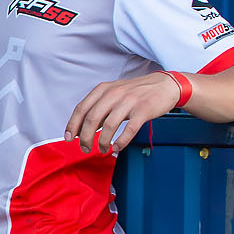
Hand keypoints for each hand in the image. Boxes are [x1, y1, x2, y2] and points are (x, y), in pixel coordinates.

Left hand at [66, 71, 183, 152]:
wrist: (164, 85)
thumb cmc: (136, 92)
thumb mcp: (113, 93)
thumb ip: (98, 108)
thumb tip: (81, 128)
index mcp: (103, 89)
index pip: (82, 108)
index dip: (72, 125)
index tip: (69, 138)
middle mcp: (114, 93)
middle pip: (92, 118)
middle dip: (85, 137)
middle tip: (85, 148)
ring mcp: (129, 101)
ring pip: (109, 125)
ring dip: (102, 141)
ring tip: (102, 149)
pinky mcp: (144, 110)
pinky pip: (129, 129)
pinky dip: (121, 141)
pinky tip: (117, 147)